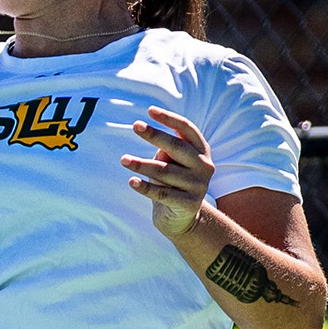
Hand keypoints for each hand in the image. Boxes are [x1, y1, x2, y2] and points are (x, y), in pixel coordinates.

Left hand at [122, 106, 213, 236]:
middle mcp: (204, 165)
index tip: (150, 110)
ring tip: (123, 159)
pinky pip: (162, 193)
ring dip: (142, 164)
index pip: (187, 129)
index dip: (169, 119)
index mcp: (201, 150)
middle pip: (176, 147)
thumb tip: (155, 142)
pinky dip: (145, 187)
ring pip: (165, 171)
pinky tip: (131, 181)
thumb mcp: (171, 162)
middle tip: (135, 126)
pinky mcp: (189, 204)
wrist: (182, 218)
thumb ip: (166, 150)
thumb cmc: (172, 182)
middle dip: (155, 135)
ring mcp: (198, 185)